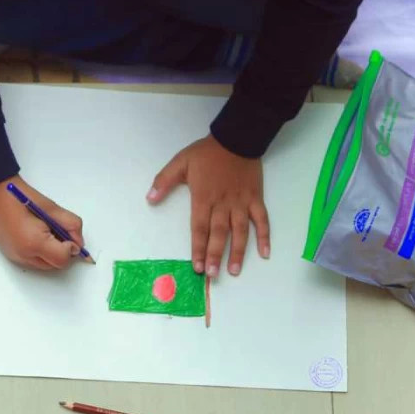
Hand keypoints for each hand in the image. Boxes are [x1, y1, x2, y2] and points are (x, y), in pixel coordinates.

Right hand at [0, 176, 85, 270]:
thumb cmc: (21, 196)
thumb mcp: (52, 208)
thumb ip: (71, 225)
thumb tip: (78, 242)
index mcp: (34, 243)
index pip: (62, 259)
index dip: (70, 248)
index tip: (68, 235)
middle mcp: (23, 255)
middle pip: (55, 266)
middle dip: (61, 251)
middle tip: (57, 231)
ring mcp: (15, 257)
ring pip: (44, 265)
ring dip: (50, 253)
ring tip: (44, 231)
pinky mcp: (10, 255)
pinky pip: (32, 261)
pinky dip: (39, 253)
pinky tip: (35, 235)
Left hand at [147, 135, 267, 277]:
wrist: (236, 138)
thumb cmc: (207, 153)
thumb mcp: (180, 162)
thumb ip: (164, 181)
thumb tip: (149, 199)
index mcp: (204, 197)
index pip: (199, 227)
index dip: (198, 248)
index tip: (196, 266)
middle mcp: (223, 204)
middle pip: (219, 233)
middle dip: (215, 255)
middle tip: (213, 275)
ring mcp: (242, 202)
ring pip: (240, 231)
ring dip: (239, 252)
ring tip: (235, 271)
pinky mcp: (256, 198)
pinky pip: (262, 220)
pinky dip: (264, 236)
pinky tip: (265, 253)